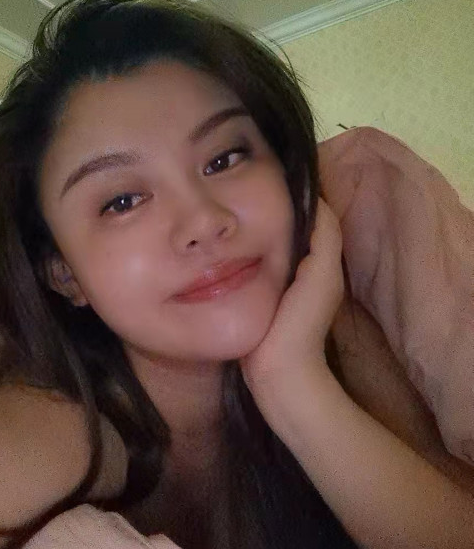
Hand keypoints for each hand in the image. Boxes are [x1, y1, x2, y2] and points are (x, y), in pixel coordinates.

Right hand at [240, 197, 344, 394]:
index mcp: (322, 263)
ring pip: (270, 245)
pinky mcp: (260, 297)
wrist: (279, 372)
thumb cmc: (301, 322)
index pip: (313, 219)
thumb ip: (324, 238)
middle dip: (274, 210)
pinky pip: (254, 263)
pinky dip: (244, 249)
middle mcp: (304, 270)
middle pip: (290, 230)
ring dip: (257, 229)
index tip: (274, 176)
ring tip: (232, 209)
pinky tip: (225, 242)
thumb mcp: (320, 275)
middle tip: (245, 188)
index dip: (298, 198)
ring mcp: (280, 285)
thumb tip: (316, 199)